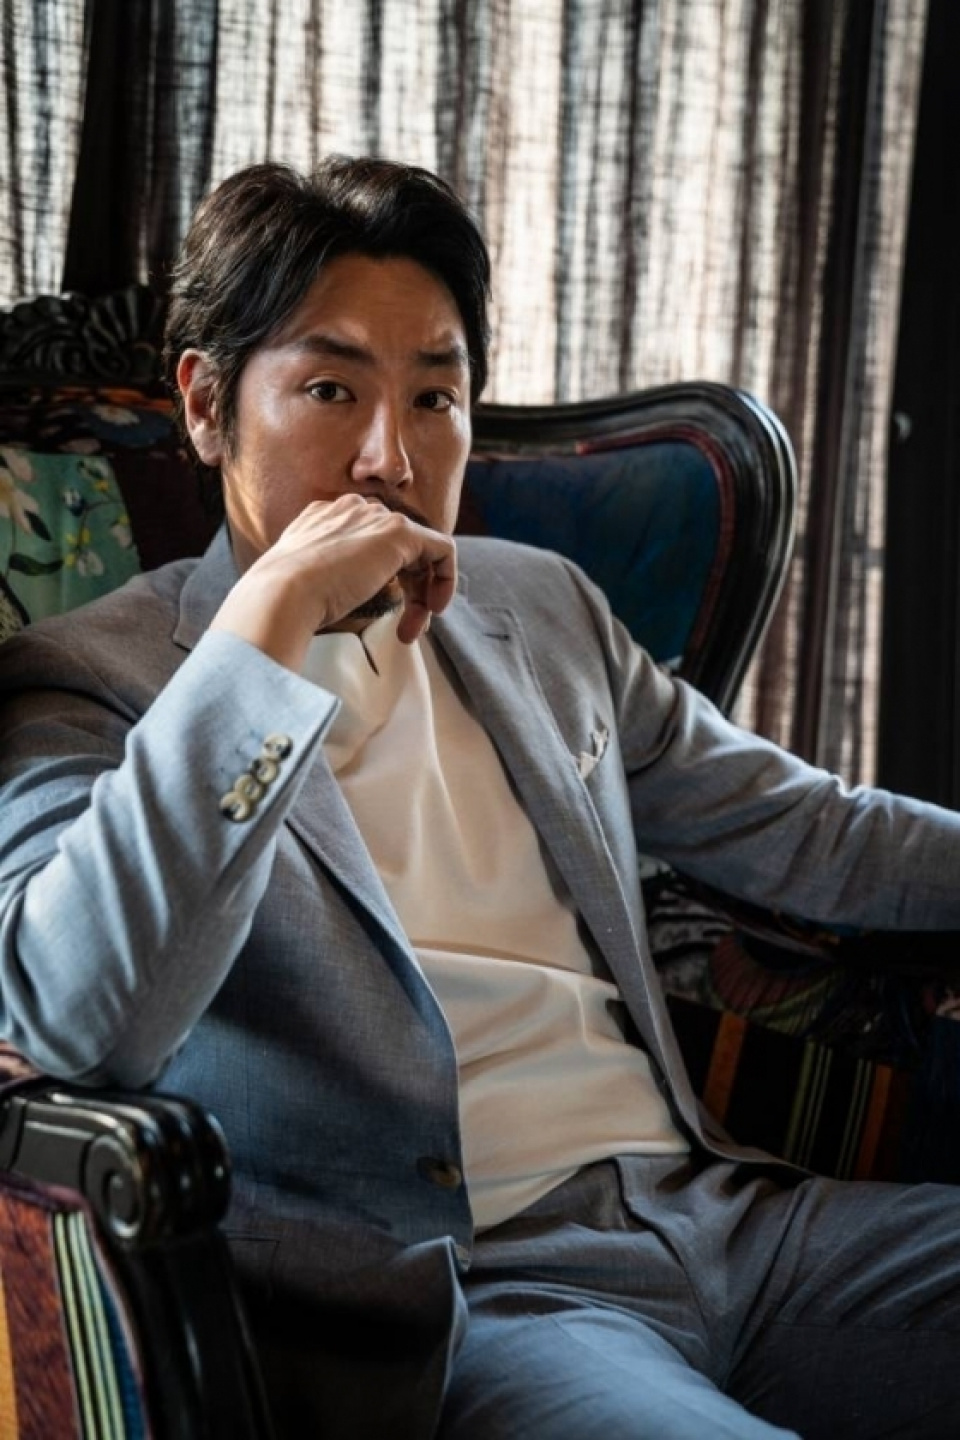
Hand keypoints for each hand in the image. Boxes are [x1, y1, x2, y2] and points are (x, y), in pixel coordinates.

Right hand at [209, 495, 457, 670]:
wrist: (282, 594)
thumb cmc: (285, 601)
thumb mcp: (304, 583)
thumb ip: (322, 579)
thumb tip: (333, 598)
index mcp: (323, 518)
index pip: (367, 541)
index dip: (382, 580)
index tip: (380, 613)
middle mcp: (350, 509)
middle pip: (396, 547)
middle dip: (408, 590)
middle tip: (405, 629)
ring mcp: (375, 518)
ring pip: (419, 552)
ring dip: (423, 595)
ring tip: (413, 629)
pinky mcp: (399, 533)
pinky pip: (442, 549)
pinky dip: (446, 579)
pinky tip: (435, 608)